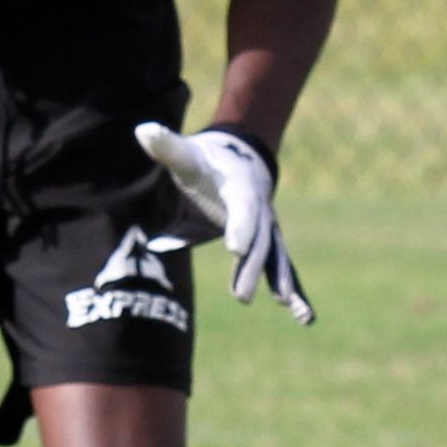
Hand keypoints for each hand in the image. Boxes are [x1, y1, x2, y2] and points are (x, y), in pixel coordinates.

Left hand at [135, 121, 313, 324]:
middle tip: (242, 296)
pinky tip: (304, 316)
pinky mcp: (266, 242)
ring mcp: (266, 228)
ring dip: (280, 280)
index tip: (236, 248)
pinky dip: (293, 289)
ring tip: (287, 305)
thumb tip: (143, 130)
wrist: (237, 159)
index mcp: (240, 189)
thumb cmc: (206, 162)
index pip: (243, 210)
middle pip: (259, 241)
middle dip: (252, 268)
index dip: (241, 227)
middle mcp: (259, 211)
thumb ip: (167, 147)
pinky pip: (280, 267)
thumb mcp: (187, 155)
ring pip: (274, 256)